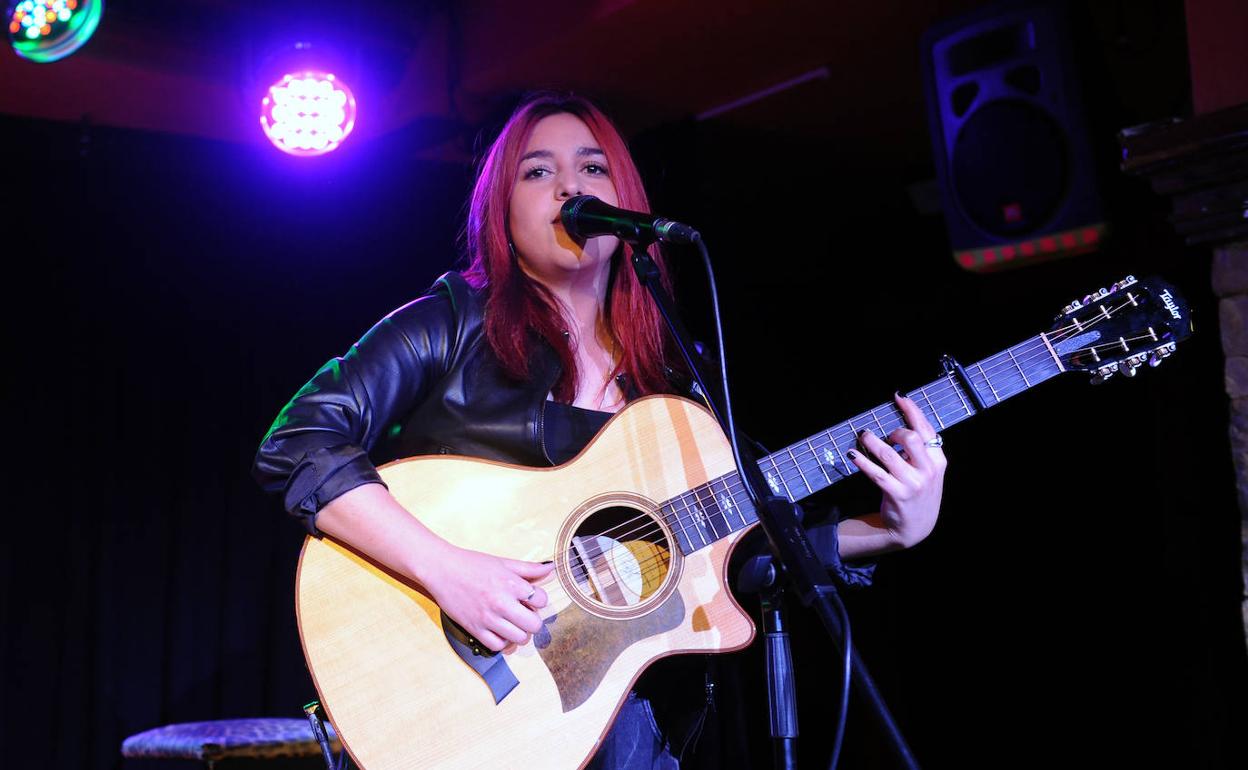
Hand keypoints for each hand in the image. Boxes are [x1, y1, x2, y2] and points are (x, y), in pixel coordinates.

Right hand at [422, 543, 554, 651]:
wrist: (442, 570)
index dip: (539, 599)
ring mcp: (488, 618)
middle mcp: (502, 603)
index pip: (542, 600)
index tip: (530, 598)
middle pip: (534, 625)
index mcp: (511, 584)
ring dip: (520, 632)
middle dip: (533, 620)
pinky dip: (502, 641)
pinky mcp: (475, 629)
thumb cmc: (472, 564)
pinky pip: (498, 646)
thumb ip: (529, 568)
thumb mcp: (503, 562)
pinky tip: (499, 630)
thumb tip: (551, 567)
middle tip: (525, 614)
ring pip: (519, 638)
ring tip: (513, 623)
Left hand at [849, 392, 946, 548]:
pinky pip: (876, 473)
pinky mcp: (896, 494)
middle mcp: (928, 471)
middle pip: (911, 438)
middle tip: (885, 434)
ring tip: (863, 436)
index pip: (926, 429)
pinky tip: (853, 455)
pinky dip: (862, 462)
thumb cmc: (919, 492)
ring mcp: (912, 483)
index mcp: (939, 461)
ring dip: (872, 442)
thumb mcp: (930, 471)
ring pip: (889, 454)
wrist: (915, 527)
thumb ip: (923, 450)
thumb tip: (906, 422)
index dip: (912, 410)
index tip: (899, 397)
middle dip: (895, 431)